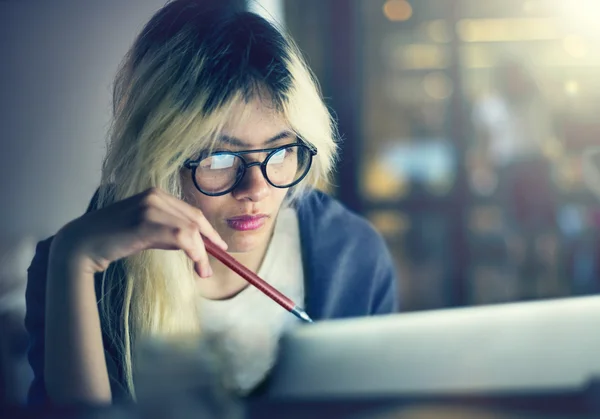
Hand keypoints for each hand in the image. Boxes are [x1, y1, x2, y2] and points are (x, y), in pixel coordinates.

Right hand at [53, 187, 226, 277]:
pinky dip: (195, 253)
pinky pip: (181, 237)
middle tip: (217, 262)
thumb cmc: (113, 239)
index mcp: (156, 194)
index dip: (209, 230)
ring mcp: (150, 207)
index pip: (191, 212)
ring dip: (202, 253)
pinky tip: (197, 266)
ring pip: (191, 229)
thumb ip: (167, 230)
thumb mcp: (145, 229)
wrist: (81, 243)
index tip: (219, 245)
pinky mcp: (145, 222)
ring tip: (204, 271)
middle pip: (195, 219)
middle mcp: (155, 195)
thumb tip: (194, 244)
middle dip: (210, 241)